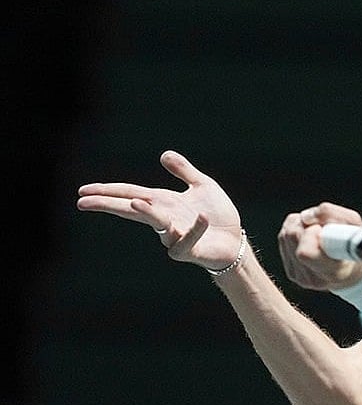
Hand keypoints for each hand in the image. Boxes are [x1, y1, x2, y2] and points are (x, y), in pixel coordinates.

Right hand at [77, 150, 243, 270]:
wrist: (234, 240)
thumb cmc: (217, 215)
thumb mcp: (202, 185)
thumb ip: (184, 171)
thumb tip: (164, 154)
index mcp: (163, 202)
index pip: (130, 194)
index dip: (108, 191)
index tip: (83, 192)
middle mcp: (164, 218)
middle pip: (131, 209)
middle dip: (108, 204)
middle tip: (83, 201)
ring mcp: (174, 236)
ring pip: (157, 224)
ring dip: (147, 213)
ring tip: (135, 202)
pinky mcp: (189, 250)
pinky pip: (188, 240)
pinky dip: (194, 229)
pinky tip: (201, 217)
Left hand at [278, 202, 361, 291]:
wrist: (353, 271)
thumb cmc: (357, 247)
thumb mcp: (355, 225)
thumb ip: (332, 214)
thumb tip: (306, 216)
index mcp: (333, 271)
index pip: (305, 252)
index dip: (312, 232)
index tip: (323, 230)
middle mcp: (314, 278)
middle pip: (292, 236)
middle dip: (306, 224)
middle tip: (322, 228)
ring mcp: (300, 278)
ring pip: (285, 236)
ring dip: (299, 226)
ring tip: (316, 233)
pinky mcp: (292, 273)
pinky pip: (283, 240)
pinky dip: (294, 233)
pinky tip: (308, 238)